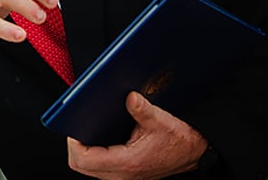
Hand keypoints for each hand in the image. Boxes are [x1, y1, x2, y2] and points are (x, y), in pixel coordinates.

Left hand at [68, 92, 207, 179]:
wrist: (195, 152)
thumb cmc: (180, 140)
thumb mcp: (161, 121)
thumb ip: (142, 109)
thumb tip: (129, 96)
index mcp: (128, 163)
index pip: (84, 160)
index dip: (73, 143)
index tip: (72, 126)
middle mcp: (123, 174)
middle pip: (81, 166)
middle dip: (74, 147)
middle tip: (75, 126)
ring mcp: (124, 175)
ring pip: (89, 169)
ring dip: (83, 151)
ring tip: (83, 130)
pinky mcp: (126, 172)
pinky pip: (99, 167)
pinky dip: (93, 154)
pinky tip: (96, 137)